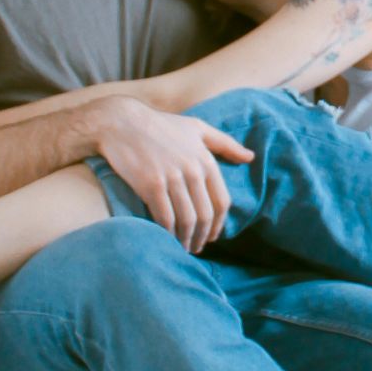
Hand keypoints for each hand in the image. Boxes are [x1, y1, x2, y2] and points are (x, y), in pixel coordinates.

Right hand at [93, 98, 254, 252]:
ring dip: (187, 239)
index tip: (213, 236)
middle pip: (205, 215)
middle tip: (197, 248)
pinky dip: (168, 233)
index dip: (219, 224)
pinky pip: (165, 218)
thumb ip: (225, 143)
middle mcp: (192, 170)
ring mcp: (172, 178)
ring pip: (187, 220)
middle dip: (203, 236)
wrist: (121, 123)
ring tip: (183, 248)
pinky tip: (166, 239)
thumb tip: (250, 157)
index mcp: (205, 160)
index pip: (221, 201)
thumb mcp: (197, 128)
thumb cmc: (160, 125)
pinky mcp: (151, 185)